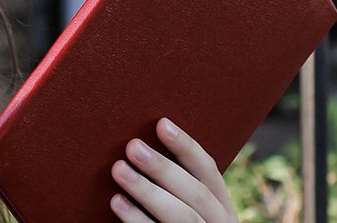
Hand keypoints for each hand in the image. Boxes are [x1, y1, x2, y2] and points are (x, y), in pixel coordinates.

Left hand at [110, 117, 237, 221]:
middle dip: (163, 168)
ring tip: (118, 169)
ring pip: (181, 217)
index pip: (208, 172)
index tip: (161, 124)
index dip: (187, 147)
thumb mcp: (188, 207)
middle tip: (132, 146)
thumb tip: (139, 144)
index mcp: (220, 207)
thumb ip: (174, 185)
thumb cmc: (172, 222)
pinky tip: (117, 203)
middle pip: (195, 194)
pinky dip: (138, 220)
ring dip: (148, 191)